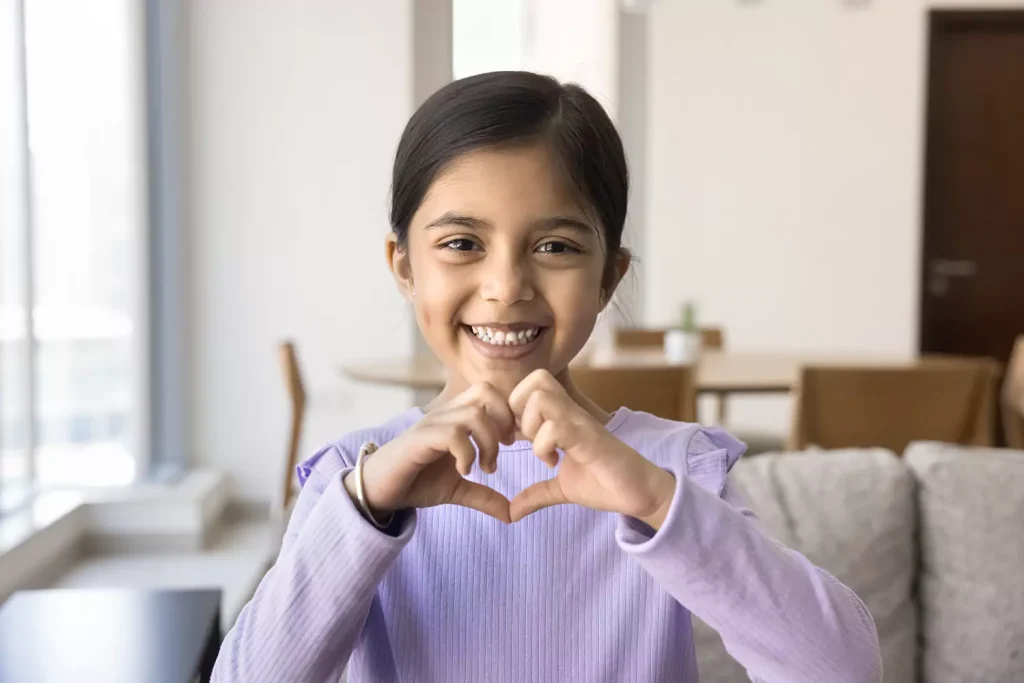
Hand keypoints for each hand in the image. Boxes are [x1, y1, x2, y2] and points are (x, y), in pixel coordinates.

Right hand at [344, 382, 516, 523]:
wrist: (379, 491)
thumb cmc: (416, 482)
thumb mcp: (457, 489)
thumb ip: (484, 496)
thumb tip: (512, 514)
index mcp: (455, 417)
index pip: (489, 392)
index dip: (506, 413)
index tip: (508, 444)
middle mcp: (444, 414)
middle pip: (485, 392)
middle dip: (503, 421)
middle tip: (501, 451)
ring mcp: (431, 424)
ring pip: (474, 414)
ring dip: (487, 443)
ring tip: (484, 469)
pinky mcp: (419, 439)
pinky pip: (452, 434)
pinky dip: (466, 453)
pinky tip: (463, 471)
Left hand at [507, 369, 675, 527]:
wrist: (639, 492)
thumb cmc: (603, 483)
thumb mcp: (561, 488)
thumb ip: (535, 494)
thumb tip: (511, 512)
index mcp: (562, 418)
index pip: (530, 384)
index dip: (513, 407)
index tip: (514, 438)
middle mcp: (571, 413)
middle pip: (535, 379)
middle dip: (517, 409)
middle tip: (521, 439)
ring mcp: (580, 423)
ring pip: (541, 398)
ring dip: (530, 426)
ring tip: (540, 451)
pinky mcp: (590, 439)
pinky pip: (556, 427)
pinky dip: (544, 446)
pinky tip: (553, 463)